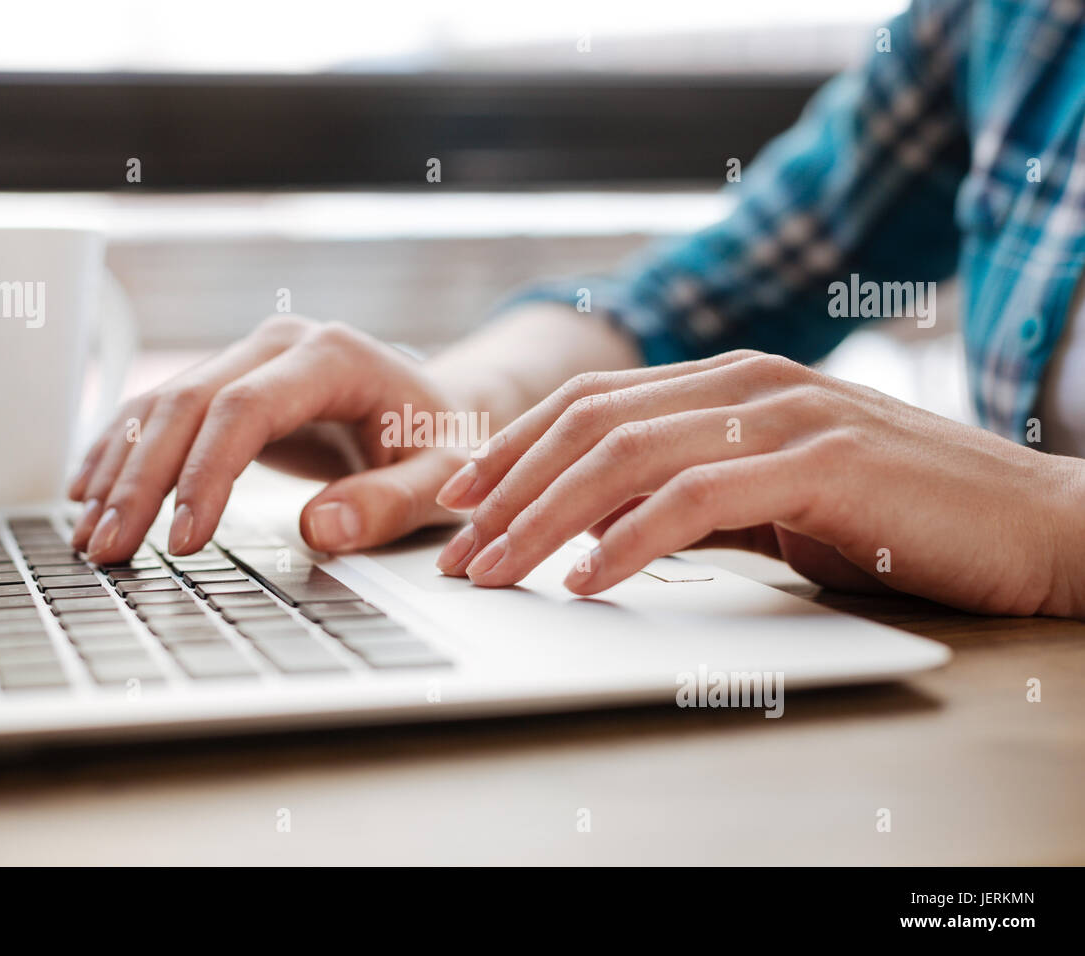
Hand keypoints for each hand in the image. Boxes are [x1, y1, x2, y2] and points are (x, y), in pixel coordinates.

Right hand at [68, 315, 470, 563]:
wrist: (434, 409)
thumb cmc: (438, 443)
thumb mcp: (438, 477)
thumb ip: (389, 503)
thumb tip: (320, 530)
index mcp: (332, 356)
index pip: (244, 409)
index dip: (205, 475)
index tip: (184, 542)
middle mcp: (278, 344)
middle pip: (187, 404)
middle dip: (142, 482)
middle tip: (110, 551)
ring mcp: (246, 356)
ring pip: (159, 406)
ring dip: (118, 472)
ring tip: (90, 539)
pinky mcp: (227, 382)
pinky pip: (158, 411)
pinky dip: (120, 452)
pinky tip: (89, 493)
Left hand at [434, 350, 1084, 616]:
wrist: (1033, 525)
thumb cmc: (896, 518)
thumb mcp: (770, 504)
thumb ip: (690, 498)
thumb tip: (591, 527)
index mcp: (730, 382)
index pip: (591, 403)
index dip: (514, 447)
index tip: (459, 497)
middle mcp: (748, 382)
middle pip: (590, 425)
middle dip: (508, 489)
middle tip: (455, 548)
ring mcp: (786, 415)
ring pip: (626, 457)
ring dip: (546, 518)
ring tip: (496, 570)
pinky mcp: (823, 463)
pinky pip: (697, 499)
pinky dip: (628, 540)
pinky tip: (585, 581)